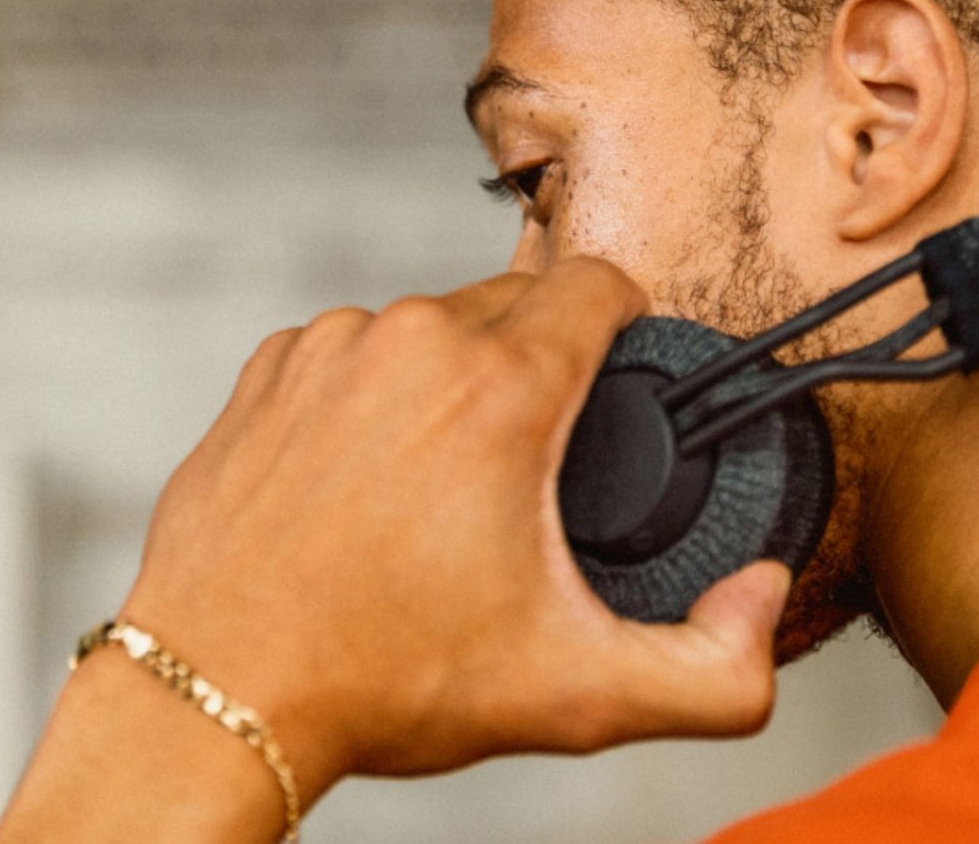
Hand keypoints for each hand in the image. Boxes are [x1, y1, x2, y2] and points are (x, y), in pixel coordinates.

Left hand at [118, 258, 790, 797]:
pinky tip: (370, 479)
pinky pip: (355, 352)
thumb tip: (762, 597)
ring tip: (445, 487)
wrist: (216, 694)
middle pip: (519, 306)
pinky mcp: (269, 371)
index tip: (622, 379)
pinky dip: (375, 397)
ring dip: (454, 383)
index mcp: (499, 389)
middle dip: (543, 370)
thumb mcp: (574, 694)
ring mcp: (329, 348)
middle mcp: (411, 342)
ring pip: (432, 329)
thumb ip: (714, 668)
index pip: (602, 285)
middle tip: (533, 476)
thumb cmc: (380, 683)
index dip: (631, 325)